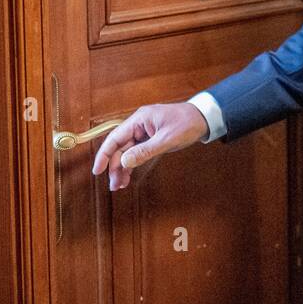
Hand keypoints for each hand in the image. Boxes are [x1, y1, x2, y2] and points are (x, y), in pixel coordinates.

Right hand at [91, 103, 209, 190]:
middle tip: (114, 185)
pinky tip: (128, 176)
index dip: (104, 155)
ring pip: (128, 152)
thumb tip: (125, 161)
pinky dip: (133, 164)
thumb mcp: (167, 139)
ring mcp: (145, 132)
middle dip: (115, 167)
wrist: (204, 117)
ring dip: (123, 168)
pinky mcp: (151, 138)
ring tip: (119, 185)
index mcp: (139, 119)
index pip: (115, 138)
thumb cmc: (187, 123)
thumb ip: (145, 151)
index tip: (97, 170)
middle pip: (120, 147)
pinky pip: (137, 152)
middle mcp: (139, 125)